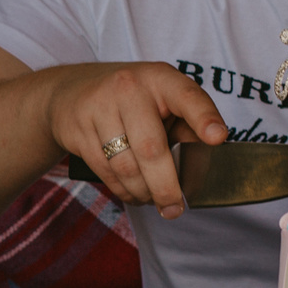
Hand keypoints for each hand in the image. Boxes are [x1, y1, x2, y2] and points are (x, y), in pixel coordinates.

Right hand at [47, 63, 227, 220]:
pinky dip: (123, 190)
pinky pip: (105, 172)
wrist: (70, 91)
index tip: (218, 138)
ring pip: (125, 166)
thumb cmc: (130, 99)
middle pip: (151, 148)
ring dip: (142, 192)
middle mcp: (128, 88)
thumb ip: (186, 123)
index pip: (187, 97)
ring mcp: (99, 108)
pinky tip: (134, 193)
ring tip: (153, 200)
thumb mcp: (161, 99)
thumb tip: (209, 153)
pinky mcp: (78, 130)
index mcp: (160, 78)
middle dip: (165, 186)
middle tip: (175, 209)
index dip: (203, 118)